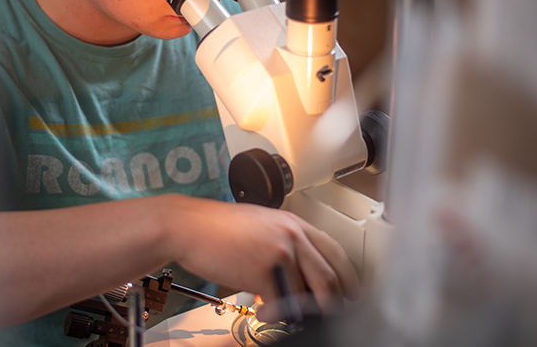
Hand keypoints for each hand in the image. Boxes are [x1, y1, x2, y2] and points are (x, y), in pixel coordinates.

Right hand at [161, 194, 359, 321]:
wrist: (188, 226)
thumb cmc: (219, 228)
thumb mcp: (263, 227)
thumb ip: (288, 247)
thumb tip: (302, 277)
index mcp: (295, 224)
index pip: (336, 253)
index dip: (347, 279)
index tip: (348, 293)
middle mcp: (293, 236)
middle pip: (329, 278)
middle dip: (330, 302)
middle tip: (324, 313)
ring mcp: (280, 253)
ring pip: (305, 294)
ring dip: (295, 309)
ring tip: (280, 310)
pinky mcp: (264, 271)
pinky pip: (281, 303)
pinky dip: (273, 313)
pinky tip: (262, 308)